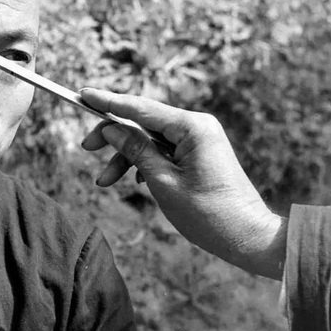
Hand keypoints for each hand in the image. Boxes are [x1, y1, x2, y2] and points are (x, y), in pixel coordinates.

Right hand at [79, 88, 286, 278]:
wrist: (247, 237)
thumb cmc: (208, 214)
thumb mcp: (162, 182)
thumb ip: (135, 150)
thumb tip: (111, 129)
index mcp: (192, 127)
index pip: (140, 108)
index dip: (108, 102)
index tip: (82, 93)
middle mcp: (197, 126)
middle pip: (143, 121)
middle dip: (113, 136)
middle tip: (87, 148)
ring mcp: (199, 139)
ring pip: (150, 139)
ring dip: (126, 157)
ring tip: (105, 182)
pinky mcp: (199, 153)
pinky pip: (163, 150)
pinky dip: (144, 163)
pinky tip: (135, 182)